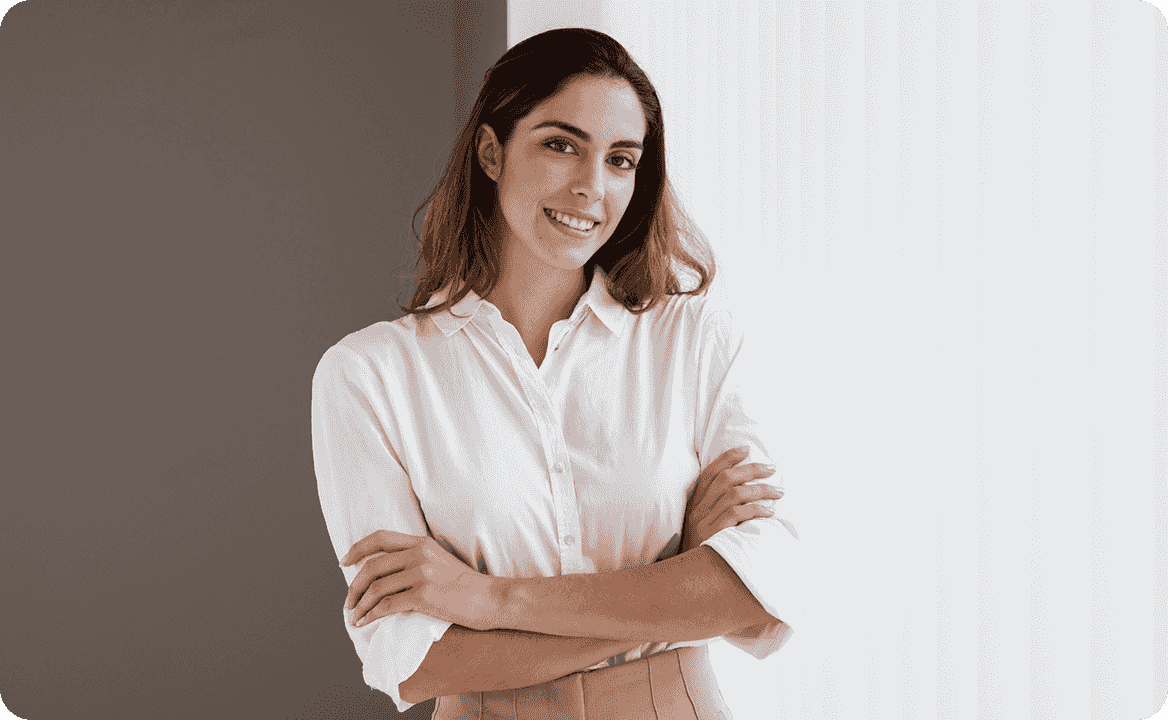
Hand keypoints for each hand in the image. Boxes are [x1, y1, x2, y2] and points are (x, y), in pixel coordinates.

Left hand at [341, 530, 495, 631]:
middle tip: (348, 602)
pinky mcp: (423, 595)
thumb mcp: (440, 560)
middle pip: (372, 567)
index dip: (357, 549)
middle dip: (354, 587)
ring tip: (355, 617)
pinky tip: (366, 623)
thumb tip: (384, 575)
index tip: (345, 562)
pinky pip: (386, 606)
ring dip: (360, 605)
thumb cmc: (466, 585)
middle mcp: (419, 554)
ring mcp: (421, 574)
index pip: (380, 537)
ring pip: (376, 589)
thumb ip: (415, 559)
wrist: (490, 599)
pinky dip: (371, 616)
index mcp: (421, 542)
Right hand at [681, 446, 782, 553]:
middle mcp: (697, 510)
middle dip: (751, 469)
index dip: (728, 458)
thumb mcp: (702, 528)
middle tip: (772, 467)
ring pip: (734, 494)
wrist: (686, 579)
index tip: (746, 449)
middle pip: (725, 479)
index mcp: (694, 504)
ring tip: (778, 492)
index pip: (710, 473)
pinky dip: (756, 509)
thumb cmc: (700, 553)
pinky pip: (737, 514)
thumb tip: (745, 496)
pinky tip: (770, 511)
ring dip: (760, 489)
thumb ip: (716, 512)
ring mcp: (704, 522)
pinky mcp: (713, 535)